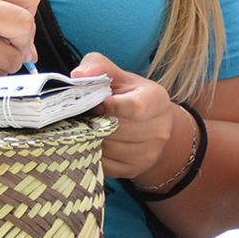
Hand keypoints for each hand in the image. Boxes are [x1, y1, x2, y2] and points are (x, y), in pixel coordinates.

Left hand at [74, 50, 178, 179]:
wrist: (149, 126)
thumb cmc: (128, 95)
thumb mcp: (117, 76)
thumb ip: (98, 66)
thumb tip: (78, 75)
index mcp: (158, 101)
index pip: (136, 108)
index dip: (110, 105)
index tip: (99, 102)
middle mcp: (159, 130)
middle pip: (117, 129)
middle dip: (97, 120)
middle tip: (90, 113)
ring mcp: (148, 154)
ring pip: (108, 147)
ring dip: (93, 136)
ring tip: (92, 125)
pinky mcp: (133, 170)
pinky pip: (104, 163)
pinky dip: (93, 151)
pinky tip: (95, 140)